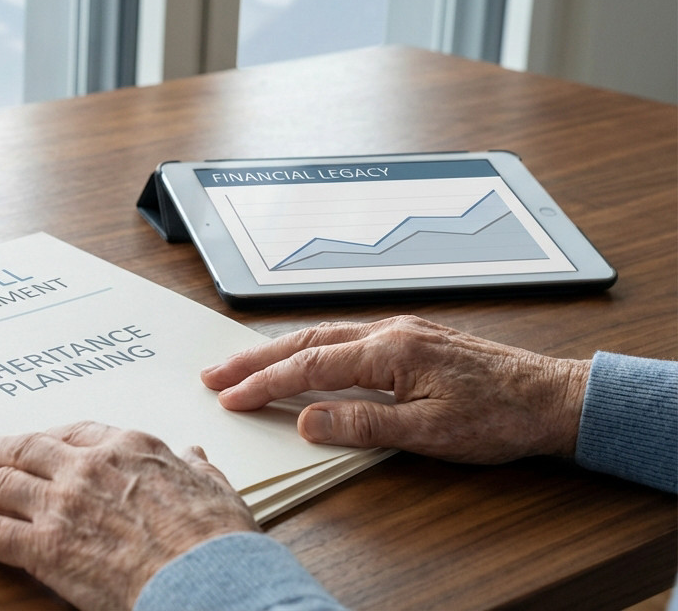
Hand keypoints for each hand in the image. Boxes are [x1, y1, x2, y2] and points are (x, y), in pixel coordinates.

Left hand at [0, 421, 256, 610]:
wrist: (208, 577)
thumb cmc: (218, 539)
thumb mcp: (216, 489)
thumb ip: (197, 469)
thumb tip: (195, 455)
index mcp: (128, 448)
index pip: (75, 434)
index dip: (46, 439)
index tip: (31, 443)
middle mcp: (87, 467)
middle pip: (25, 450)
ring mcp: (62, 503)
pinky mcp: (45, 546)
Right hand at [202, 315, 589, 463]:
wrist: (552, 398)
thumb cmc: (499, 416)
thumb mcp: (429, 433)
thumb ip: (363, 424)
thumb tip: (307, 420)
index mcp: (391, 351)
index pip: (310, 366)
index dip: (264, 383)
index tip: (229, 396)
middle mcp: (390, 331)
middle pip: (306, 341)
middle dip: (255, 357)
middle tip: (213, 372)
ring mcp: (401, 331)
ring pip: (324, 335)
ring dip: (278, 350)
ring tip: (242, 364)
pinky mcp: (411, 339)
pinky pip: (346, 338)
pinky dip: (310, 348)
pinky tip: (301, 358)